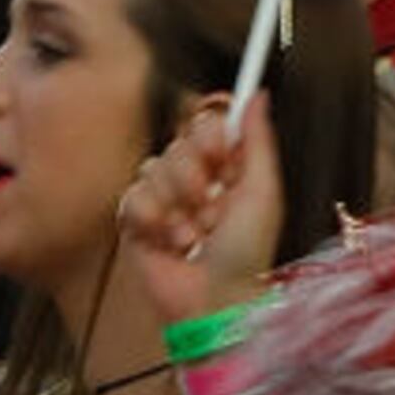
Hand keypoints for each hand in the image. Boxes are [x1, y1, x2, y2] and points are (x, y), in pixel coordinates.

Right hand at [118, 95, 284, 329]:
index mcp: (227, 170)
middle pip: (178, 145)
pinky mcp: (137, 223)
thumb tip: (258, 95)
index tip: (218, 153)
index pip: (205, 127)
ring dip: (176, 206)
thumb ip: (257, 140)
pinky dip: (151, 220)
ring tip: (193, 234)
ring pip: (152, 168)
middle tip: (210, 208)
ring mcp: (164, 201)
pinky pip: (131, 197)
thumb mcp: (262, 191)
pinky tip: (169, 242)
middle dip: (194, 178)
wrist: (213, 299)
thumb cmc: (247, 251)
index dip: (208, 136)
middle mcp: (195, 181)